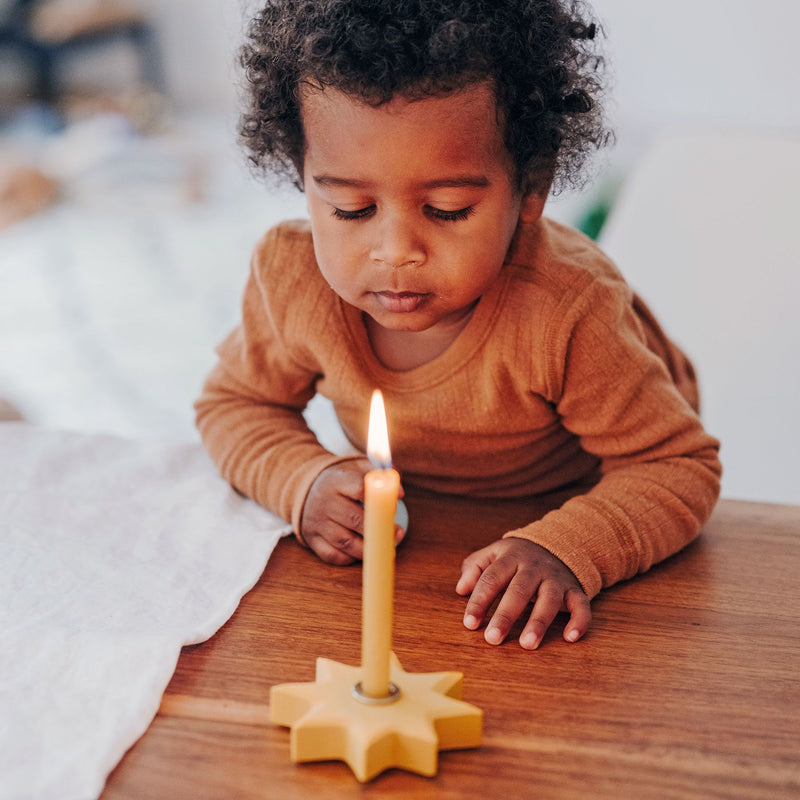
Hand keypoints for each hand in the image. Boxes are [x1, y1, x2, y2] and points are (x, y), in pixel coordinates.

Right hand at [300, 459, 405, 564]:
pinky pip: (333, 555)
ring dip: (368, 549)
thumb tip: (399, 493)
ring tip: (387, 548)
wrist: (306, 489)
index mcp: (336, 481)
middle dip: (379, 530)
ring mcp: (317, 523)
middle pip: (354, 519)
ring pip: (345, 542)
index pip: (359, 489)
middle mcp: (324, 502)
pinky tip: (364, 554)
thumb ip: (380, 475)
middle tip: (398, 534)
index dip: (380, 499)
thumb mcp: (357, 467)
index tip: (395, 504)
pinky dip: (350, 558)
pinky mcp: (312, 540)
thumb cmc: (342, 480)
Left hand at [456, 537, 590, 648]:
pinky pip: (581, 605)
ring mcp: (556, 579)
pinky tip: (570, 638)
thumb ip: (474, 568)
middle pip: (519, 590)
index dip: (479, 601)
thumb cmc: (517, 558)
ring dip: (538, 622)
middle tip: (492, 639)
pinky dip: (579, 621)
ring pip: (549, 599)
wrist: (557, 544)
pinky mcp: (575, 590)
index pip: (491, 578)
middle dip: (505, 615)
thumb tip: (461, 589)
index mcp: (510, 557)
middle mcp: (534, 567)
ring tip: (527, 645)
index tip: (469, 623)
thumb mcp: (494, 554)